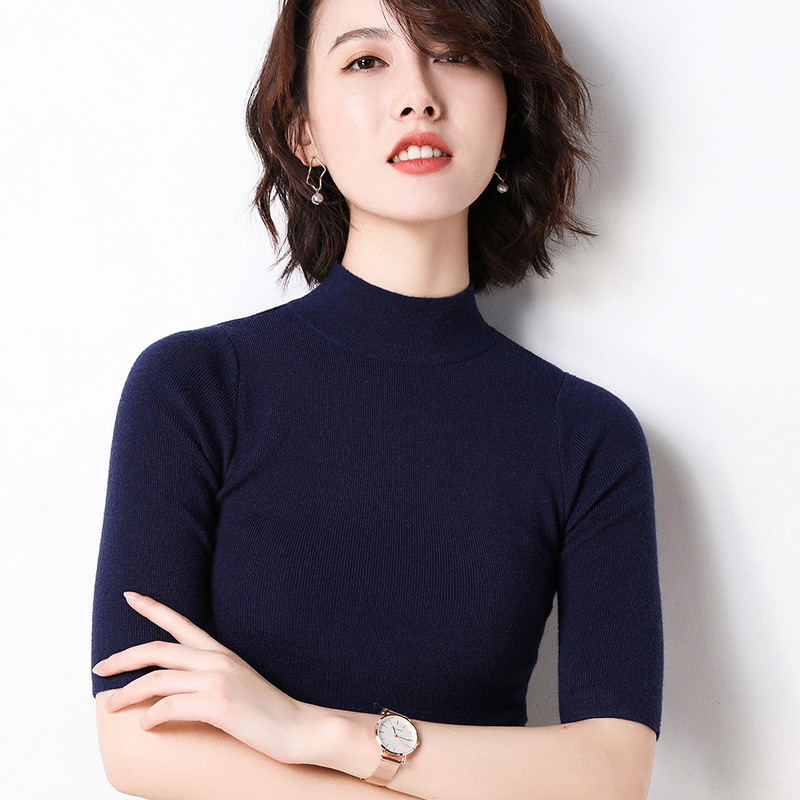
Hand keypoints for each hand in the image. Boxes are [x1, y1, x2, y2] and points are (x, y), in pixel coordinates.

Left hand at [93, 592, 316, 764]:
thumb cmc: (268, 711)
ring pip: (157, 679)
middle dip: (123, 658)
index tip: (130, 596)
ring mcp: (218, 680)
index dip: (153, 607)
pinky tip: (146, 725)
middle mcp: (216, 660)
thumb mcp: (238, 683)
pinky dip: (151, 716)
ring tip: (110, 705)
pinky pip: (170, 706)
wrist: (298, 727)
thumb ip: (210, 677)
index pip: (181, 622)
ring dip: (127, 693)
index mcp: (221, 652)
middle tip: (100, 668)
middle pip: (157, 650)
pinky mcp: (218, 704)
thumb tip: (178, 687)